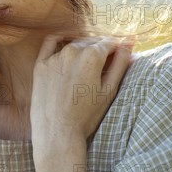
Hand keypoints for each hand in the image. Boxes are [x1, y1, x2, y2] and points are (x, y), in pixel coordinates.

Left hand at [30, 35, 134, 156]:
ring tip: (89, 61)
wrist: (57, 133)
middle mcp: (72, 51)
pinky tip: (66, 38)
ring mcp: (54, 57)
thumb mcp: (109, 90)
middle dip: (101, 48)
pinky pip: (50, 43)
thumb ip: (120, 64)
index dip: (117, 48)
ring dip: (83, 48)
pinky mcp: (40, 65)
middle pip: (92, 43)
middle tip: (107, 59)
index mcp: (92, 56)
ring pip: (74, 44)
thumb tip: (130, 43)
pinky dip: (61, 38)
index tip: (120, 53)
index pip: (109, 43)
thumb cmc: (86, 115)